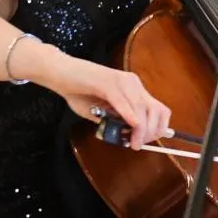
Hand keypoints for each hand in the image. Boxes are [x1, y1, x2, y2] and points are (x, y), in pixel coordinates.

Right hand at [46, 56, 171, 149]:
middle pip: (155, 109)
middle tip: (138, 144)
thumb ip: (114, 122)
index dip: (159, 128)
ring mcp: (121, 80)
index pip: (159, 109)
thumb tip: (128, 137)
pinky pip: (122, 100)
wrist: (58, 72)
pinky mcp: (106, 81)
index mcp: (134, 89)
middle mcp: (132, 83)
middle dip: (151, 131)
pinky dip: (129, 114)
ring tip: (133, 142)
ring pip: (141, 107)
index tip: (148, 141)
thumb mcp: (100, 112)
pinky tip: (130, 125)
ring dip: (140, 128)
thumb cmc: (78, 91)